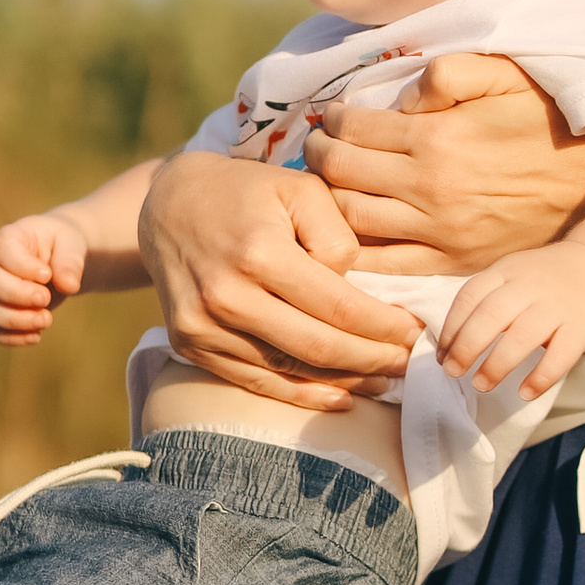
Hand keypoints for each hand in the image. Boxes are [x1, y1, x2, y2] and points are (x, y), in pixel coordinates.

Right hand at [0, 208, 88, 345]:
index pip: (2, 251)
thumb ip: (70, 261)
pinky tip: (36, 336)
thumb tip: (69, 286)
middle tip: (46, 299)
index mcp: (9, 238)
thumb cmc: (62, 245)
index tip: (47, 275)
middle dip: (18, 295)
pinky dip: (10, 337)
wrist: (57, 260)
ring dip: (16, 320)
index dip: (22, 267)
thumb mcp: (72, 244)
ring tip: (47, 320)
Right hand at [138, 152, 415, 407]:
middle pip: (318, 348)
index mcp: (259, 252)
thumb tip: (359, 290)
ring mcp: (204, 326)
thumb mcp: (301, 188)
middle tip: (408, 361)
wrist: (169, 206)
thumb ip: (339, 235)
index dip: (384, 326)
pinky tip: (340, 396)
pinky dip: (301, 395)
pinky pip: (255, 382)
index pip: (339, 306)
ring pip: (289, 372)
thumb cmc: (248, 192)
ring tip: (384, 380)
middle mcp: (227, 295)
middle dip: (373, 360)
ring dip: (345, 382)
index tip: (416, 330)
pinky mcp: (190, 345)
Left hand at [302, 51, 584, 270]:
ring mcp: (439, 230)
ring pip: (352, 221)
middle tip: (317, 148)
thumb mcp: (505, 75)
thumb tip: (400, 100)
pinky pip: (385, 264)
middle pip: (339, 176)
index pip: (352, 129)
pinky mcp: (452, 261)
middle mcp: (429, 187)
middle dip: (317, 158)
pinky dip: (357, 250)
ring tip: (331, 186)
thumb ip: (447, 74)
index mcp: (437, 136)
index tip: (331, 118)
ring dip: (328, 201)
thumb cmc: (548, 121)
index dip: (331, 120)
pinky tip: (352, 233)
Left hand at [435, 243, 584, 401]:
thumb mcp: (514, 275)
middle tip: (453, 372)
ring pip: (522, 336)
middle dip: (466, 347)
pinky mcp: (582, 327)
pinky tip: (525, 392)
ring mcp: (557, 305)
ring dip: (497, 364)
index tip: (442, 355)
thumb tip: (450, 344)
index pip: (469, 297)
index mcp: (507, 271)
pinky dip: (540, 377)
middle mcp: (530, 285)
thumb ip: (488, 299)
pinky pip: (560, 355)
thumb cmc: (548, 280)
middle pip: (491, 315)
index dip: (451, 329)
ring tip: (481, 384)